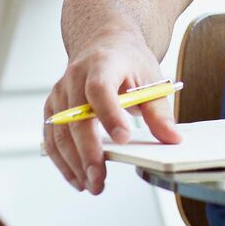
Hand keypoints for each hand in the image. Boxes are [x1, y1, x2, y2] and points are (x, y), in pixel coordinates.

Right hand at [43, 33, 180, 195]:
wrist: (103, 40)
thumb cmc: (128, 59)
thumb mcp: (151, 77)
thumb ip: (159, 110)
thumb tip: (172, 139)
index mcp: (103, 63)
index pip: (100, 89)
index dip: (109, 114)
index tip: (123, 138)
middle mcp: (75, 77)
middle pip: (76, 117)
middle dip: (87, 152)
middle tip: (99, 179)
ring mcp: (60, 93)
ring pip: (59, 132)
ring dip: (73, 163)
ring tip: (92, 185)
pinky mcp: (52, 108)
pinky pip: (51, 138)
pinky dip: (62, 161)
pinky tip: (77, 178)